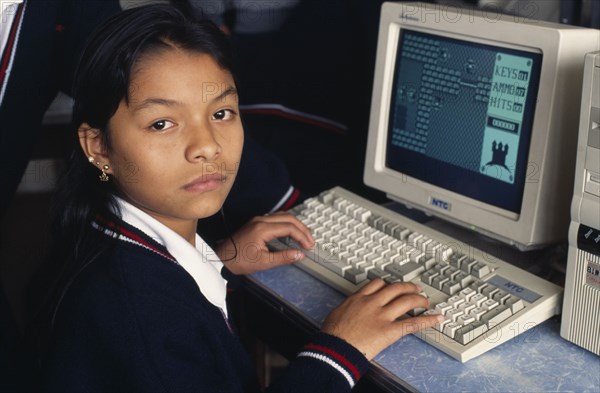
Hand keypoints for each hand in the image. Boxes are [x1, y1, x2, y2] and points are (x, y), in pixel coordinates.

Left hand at [217, 212, 314, 274]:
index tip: (309, 246)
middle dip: (302, 229)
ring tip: (304, 236)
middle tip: (310, 241)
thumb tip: (300, 254)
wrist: (222, 259)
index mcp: (262, 228)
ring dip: (295, 225)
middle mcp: (260, 220)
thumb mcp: (263, 262)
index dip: (302, 236)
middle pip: (288, 218)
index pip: (289, 227)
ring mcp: (258, 220)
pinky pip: (276, 218)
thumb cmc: (239, 261)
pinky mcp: (256, 222)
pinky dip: (287, 224)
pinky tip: (291, 233)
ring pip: (283, 216)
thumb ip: (283, 257)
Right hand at [321, 280, 443, 359]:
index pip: (377, 284)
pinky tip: (437, 318)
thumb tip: (350, 310)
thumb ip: (348, 308)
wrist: (334, 348)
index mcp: (358, 298)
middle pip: (395, 288)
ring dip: (418, 299)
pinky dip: (428, 320)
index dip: (387, 284)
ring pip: (406, 300)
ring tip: (425, 300)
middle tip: (414, 288)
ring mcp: (382, 316)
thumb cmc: (332, 335)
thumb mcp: (337, 313)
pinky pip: (413, 323)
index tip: (391, 285)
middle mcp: (372, 303)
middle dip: (407, 287)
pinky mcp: (390, 331)